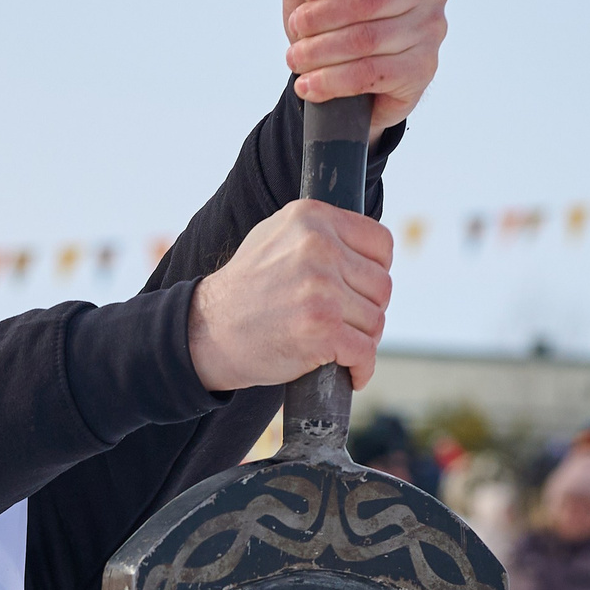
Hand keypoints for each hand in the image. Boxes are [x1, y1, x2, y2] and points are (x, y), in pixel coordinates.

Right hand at [188, 199, 392, 391]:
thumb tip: (366, 250)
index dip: (377, 271)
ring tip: (337, 344)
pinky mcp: (322, 328)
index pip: (381, 243)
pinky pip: (366, 352)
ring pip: (376, 320)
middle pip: (382, 285)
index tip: (361, 290)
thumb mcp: (275, 237)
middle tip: (345, 324)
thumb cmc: (244, 291)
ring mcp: (321, 289)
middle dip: (368, 310)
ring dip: (363, 340)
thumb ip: (319, 234)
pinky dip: (362, 368)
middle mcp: (318, 247)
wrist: (207, 333)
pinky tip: (350, 371)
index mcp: (311, 218)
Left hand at [280, 0, 448, 136]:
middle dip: (319, 17)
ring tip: (296, 57)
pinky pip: (371, 74)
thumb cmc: (334, 17)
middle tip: (297, 29)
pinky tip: (310, 84)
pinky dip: (331, 81)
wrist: (350, 77)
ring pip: (365, 39)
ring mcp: (431, 31)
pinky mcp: (422, 70)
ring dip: (319, 51)